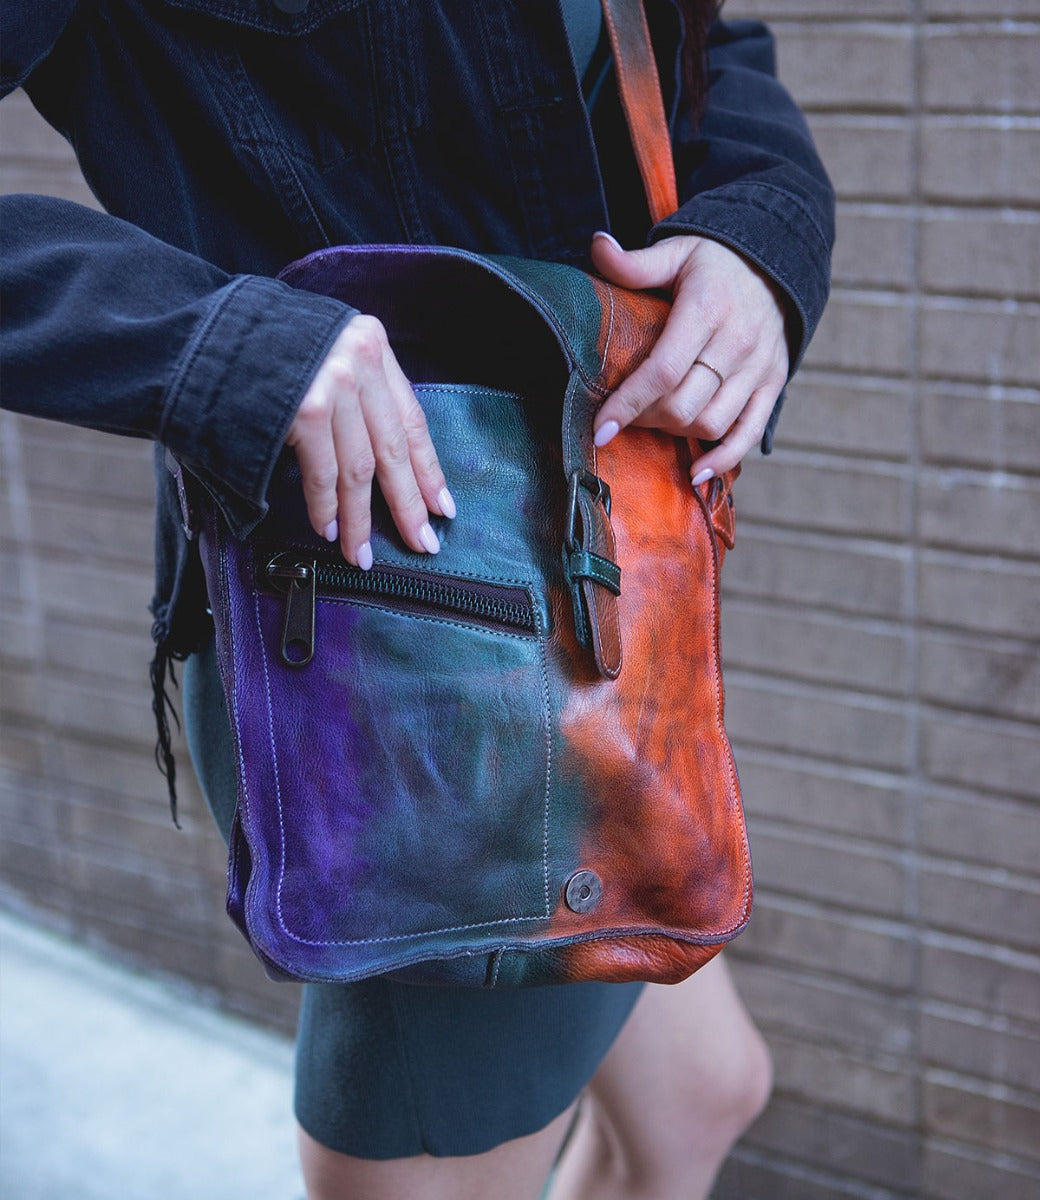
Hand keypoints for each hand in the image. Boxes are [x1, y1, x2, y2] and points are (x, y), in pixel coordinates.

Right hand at [285, 314, 453, 568]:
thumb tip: (381, 458)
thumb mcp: (324, 351)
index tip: (442, 507)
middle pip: (394, 449)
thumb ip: (357, 389)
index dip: (428, 469)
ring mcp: (333, 384)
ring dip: (361, 519)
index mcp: (372, 345)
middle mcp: (359, 362)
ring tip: (362, 554)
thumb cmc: (262, 348)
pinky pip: (324, 474)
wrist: (202, 333)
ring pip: (360, 469)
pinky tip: (331, 531)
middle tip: (422, 543)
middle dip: (409, 504)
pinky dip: (327, 508)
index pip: (411, 419)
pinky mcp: (305, 409)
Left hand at [589, 232, 789, 483]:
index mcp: (707, 309)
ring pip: (711, 422)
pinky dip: (723, 458)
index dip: (628, 404)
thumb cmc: (715, 263)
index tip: (600, 429)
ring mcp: (758, 368)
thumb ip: (635, 262)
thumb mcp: (676, 252)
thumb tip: (596, 245)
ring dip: (675, 433)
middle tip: (624, 414)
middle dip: (645, 419)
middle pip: (683, 404)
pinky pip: (748, 433)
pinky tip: (698, 473)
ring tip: (653, 422)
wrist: (777, 261)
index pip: (662, 370)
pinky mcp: (772, 385)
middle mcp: (736, 342)